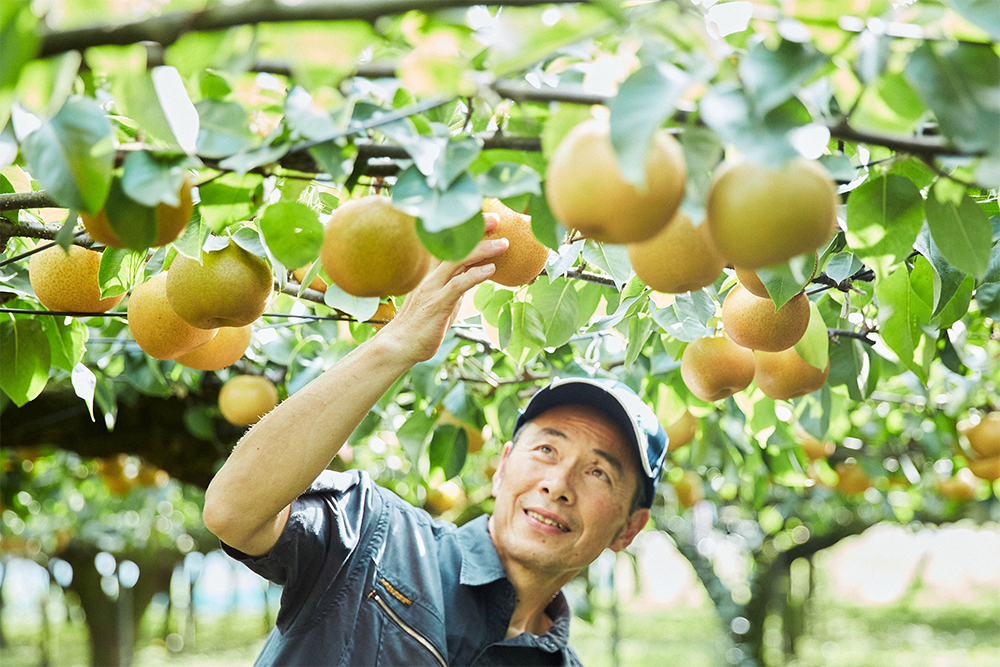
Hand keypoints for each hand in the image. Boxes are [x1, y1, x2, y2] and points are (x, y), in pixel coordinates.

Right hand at [381, 213, 506, 363]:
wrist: (399, 345)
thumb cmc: (421, 327)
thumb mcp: (441, 303)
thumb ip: (455, 290)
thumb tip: (472, 281)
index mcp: (433, 276)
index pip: (451, 248)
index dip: (467, 234)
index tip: (485, 221)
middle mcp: (432, 278)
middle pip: (455, 248)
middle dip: (477, 232)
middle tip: (496, 219)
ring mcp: (433, 289)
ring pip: (458, 262)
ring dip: (482, 250)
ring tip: (503, 243)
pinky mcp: (437, 304)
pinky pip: (458, 285)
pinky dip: (475, 275)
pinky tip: (491, 269)